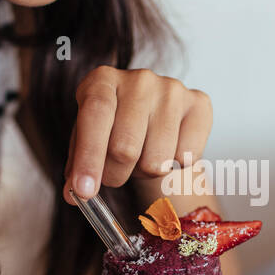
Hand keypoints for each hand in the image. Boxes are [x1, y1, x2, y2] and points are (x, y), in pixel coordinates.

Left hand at [62, 66, 212, 204]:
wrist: (156, 117)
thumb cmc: (115, 129)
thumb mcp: (87, 139)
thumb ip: (77, 165)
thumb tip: (74, 195)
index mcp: (102, 80)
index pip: (95, 116)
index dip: (88, 157)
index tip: (84, 191)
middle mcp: (139, 79)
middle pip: (125, 147)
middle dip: (115, 176)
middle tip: (114, 176)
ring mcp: (172, 89)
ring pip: (156, 161)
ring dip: (145, 173)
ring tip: (142, 157)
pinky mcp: (199, 103)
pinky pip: (185, 157)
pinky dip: (174, 166)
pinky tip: (168, 149)